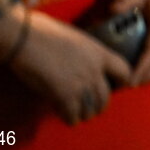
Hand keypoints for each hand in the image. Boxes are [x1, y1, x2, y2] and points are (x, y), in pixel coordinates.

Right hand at [0, 8, 130, 124]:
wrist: (24, 38)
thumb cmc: (44, 31)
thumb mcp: (76, 37)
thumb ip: (85, 51)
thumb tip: (83, 59)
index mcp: (99, 53)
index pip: (124, 71)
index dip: (122, 81)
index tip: (117, 86)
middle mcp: (94, 70)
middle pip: (106, 98)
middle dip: (99, 105)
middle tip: (91, 106)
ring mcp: (80, 85)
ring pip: (91, 111)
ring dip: (84, 114)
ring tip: (78, 113)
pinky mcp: (63, 96)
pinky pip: (73, 117)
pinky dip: (69, 118)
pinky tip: (65, 115)